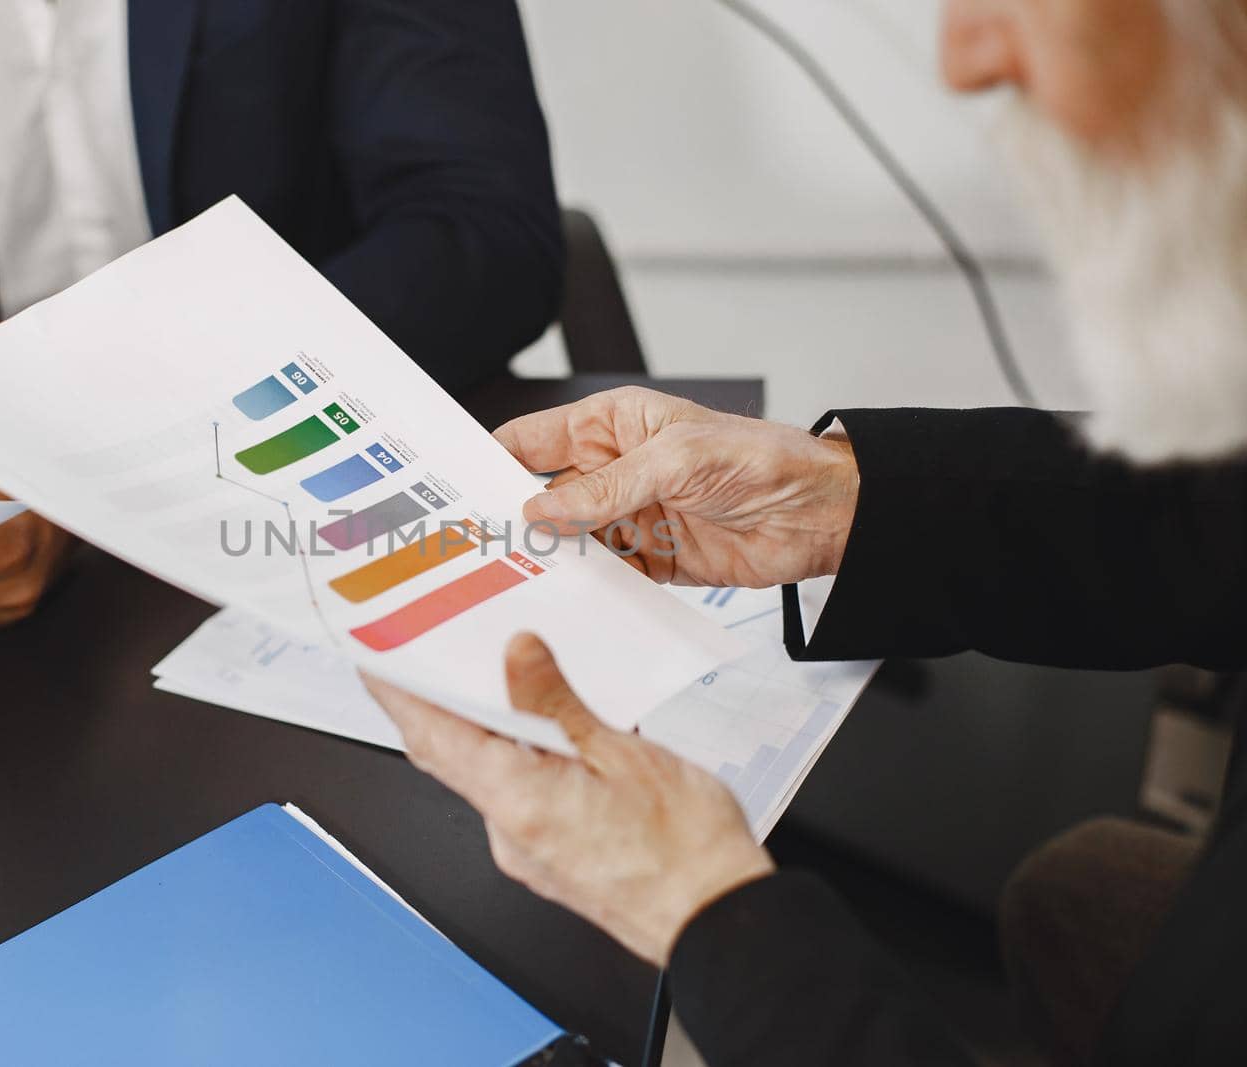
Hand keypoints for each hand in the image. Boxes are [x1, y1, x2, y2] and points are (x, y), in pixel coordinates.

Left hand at [364, 633, 774, 967]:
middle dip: (429, 703)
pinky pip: (513, 797)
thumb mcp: (621, 754)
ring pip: (482, 776)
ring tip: (494, 677)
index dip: (396, 691)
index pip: (432, 735)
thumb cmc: (685, 852)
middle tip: (423, 653)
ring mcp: (526, 851)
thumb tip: (518, 655)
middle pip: (448, 755)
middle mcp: (509, 832)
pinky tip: (544, 731)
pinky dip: (514, 758)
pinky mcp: (547, 859)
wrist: (715, 921)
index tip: (373, 655)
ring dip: (479, 729)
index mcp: (518, 801)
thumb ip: (558, 703)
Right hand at [494, 387, 858, 586]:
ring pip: (568, 543)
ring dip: (548, 561)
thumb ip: (604, 489)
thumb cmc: (761, 459)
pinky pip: (604, 577)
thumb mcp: (674, 461)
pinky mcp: (650, 561)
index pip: (532, 442)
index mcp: (611, 426)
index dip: (493, 462)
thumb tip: (541, 511)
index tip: (457, 489)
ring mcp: (629, 518)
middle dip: (512, 519)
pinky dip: (587, 590)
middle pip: (542, 498)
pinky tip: (567, 601)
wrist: (822, 514)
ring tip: (512, 581)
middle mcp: (613, 471)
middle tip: (475, 546)